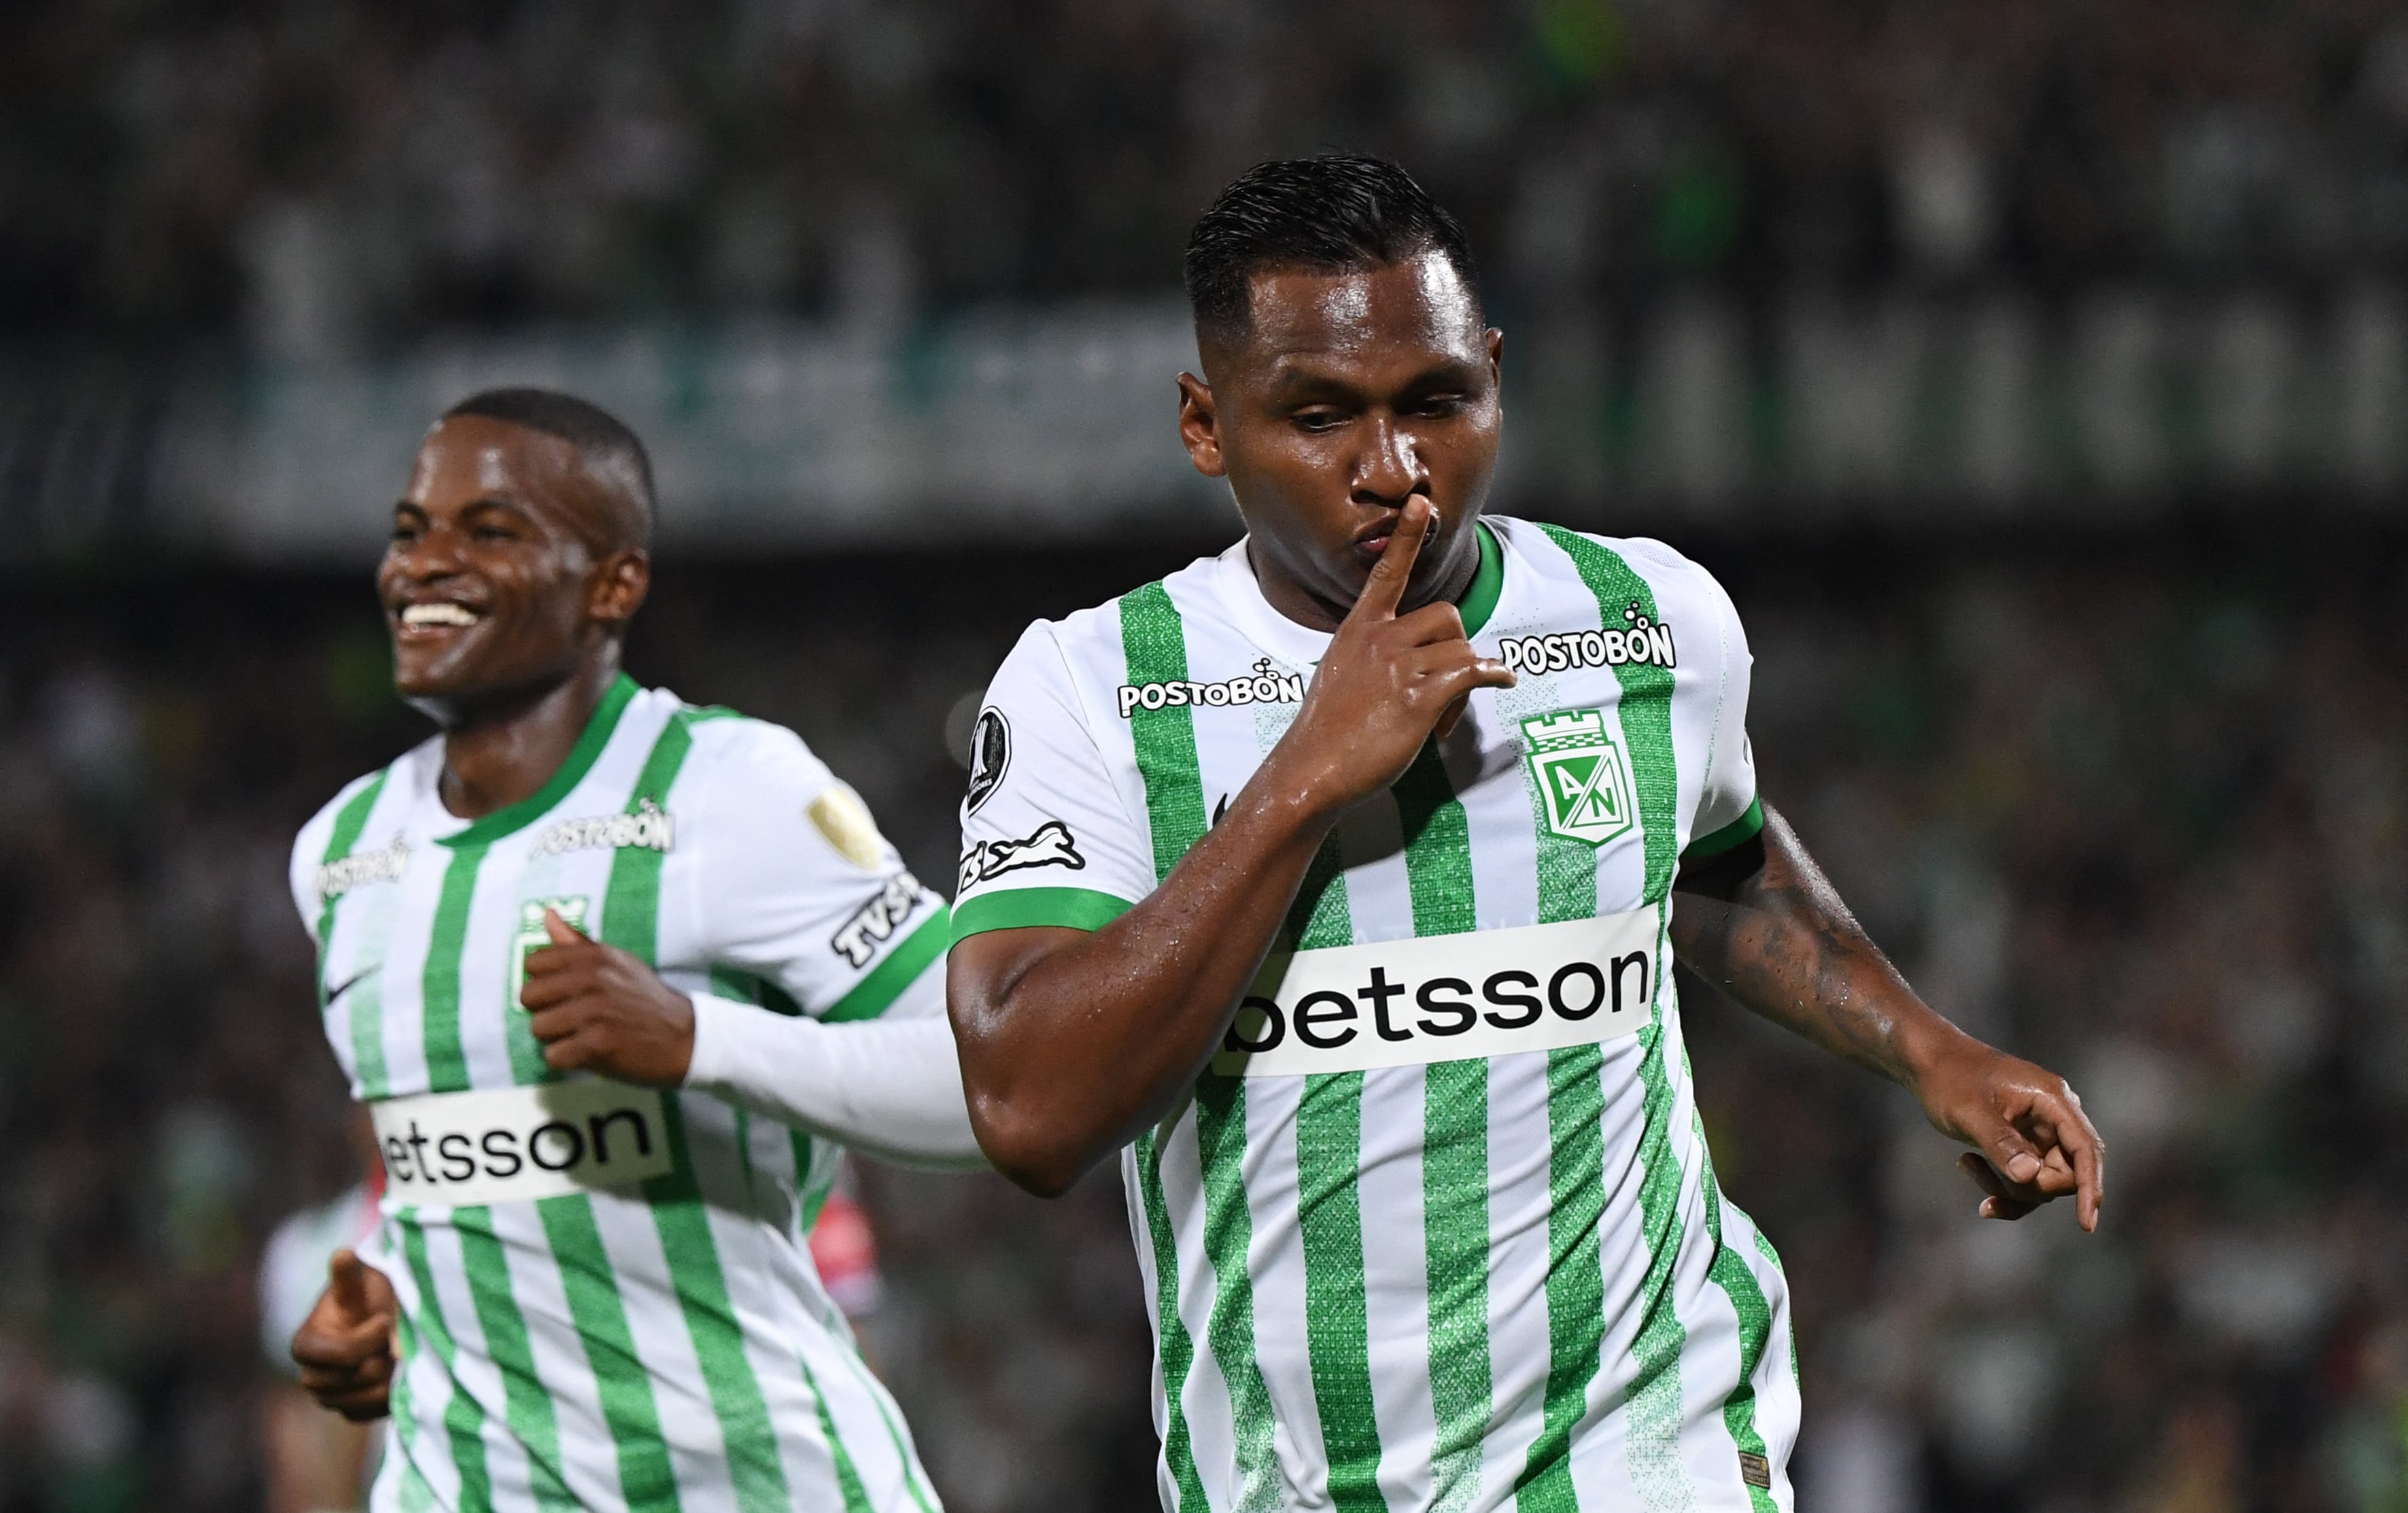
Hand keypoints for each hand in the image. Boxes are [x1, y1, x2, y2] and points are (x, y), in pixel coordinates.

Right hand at [291, 1248, 397, 1421]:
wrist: (383, 1320)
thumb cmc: (370, 1295)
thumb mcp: (363, 1282)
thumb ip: (350, 1276)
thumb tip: (342, 1253)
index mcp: (305, 1344)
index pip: (339, 1355)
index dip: (367, 1339)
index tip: (384, 1320)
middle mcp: (311, 1375)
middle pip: (351, 1381)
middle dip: (379, 1359)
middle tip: (393, 1340)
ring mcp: (328, 1396)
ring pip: (361, 1401)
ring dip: (387, 1379)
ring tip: (396, 1355)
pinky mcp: (347, 1410)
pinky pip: (367, 1415)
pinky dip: (387, 1398)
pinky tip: (398, 1374)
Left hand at [520, 910, 696, 1084]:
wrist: (686, 1038)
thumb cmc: (645, 1000)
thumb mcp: (617, 963)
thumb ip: (577, 942)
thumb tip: (547, 914)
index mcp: (595, 956)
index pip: (534, 963)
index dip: (545, 982)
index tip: (564, 993)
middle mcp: (593, 979)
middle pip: (529, 997)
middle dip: (545, 1011)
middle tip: (571, 1019)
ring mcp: (595, 1011)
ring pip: (538, 1028)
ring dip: (556, 1038)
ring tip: (582, 1036)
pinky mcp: (598, 1044)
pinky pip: (554, 1056)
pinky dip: (568, 1061)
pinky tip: (589, 1054)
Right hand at [1268, 497, 1515, 815]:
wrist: (1312, 770)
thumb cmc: (1327, 732)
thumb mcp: (1341, 676)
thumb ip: (1374, 658)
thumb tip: (1414, 664)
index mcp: (1358, 630)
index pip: (1387, 573)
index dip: (1405, 537)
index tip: (1419, 502)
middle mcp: (1378, 640)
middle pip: (1447, 616)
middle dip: (1458, 647)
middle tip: (1447, 689)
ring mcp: (1398, 667)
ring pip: (1462, 649)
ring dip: (1466, 683)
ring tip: (1443, 717)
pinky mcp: (1418, 697)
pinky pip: (1473, 671)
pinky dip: (1494, 676)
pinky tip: (1501, 682)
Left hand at [1914, 1039, 2104, 1229]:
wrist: (1930, 1063)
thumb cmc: (1950, 1079)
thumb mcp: (1970, 1111)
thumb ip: (2001, 1143)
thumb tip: (2031, 1175)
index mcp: (2053, 1099)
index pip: (2086, 1149)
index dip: (2090, 1186)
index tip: (2086, 1224)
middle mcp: (2055, 1116)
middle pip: (2066, 1173)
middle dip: (2027, 1187)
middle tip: (1982, 1173)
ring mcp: (2041, 1131)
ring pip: (2043, 1181)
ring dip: (2007, 1187)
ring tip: (1965, 1165)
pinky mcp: (2026, 1144)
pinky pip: (2027, 1179)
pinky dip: (2002, 1186)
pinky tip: (1969, 1169)